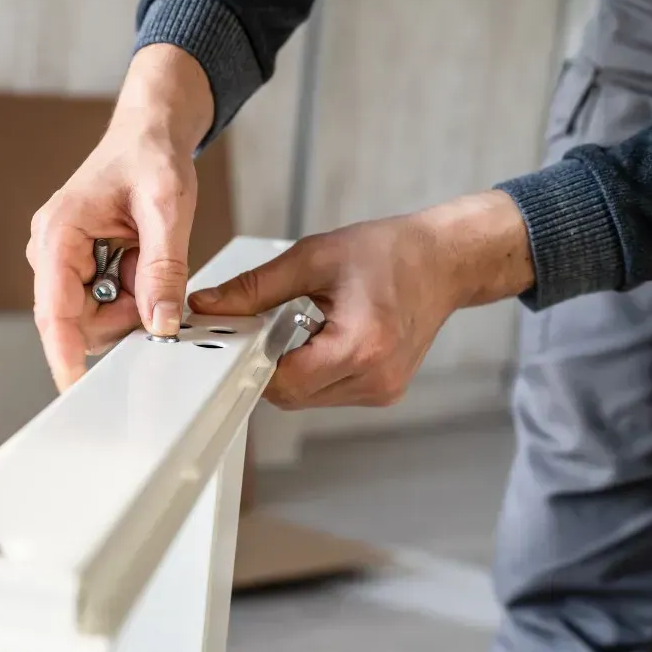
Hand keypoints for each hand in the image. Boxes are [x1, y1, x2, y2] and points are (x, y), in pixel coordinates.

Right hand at [28, 45, 213, 388]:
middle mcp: (51, 252)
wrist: (149, 131)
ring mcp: (63, 262)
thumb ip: (164, 268)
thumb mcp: (167, 207)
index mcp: (59, 234)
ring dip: (131, 302)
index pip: (54, 312)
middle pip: (80, 322)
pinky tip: (141, 258)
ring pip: (95, 318)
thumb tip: (160, 323)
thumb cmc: (149, 154)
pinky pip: (105, 302)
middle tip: (153, 276)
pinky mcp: (79, 267)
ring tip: (148, 257)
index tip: (76, 388)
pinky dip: (132, 292)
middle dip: (122, 315)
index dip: (64, 355)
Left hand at [188, 191, 534, 408]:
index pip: (282, 381)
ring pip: (305, 398)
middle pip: (290, 395)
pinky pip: (327, 392)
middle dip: (268, 362)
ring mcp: (381, 390)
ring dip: (291, 367)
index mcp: (361, 346)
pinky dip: (314, 369)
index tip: (238, 336)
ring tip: (307, 323)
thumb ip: (254, 288)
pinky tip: (325, 335)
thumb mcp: (313, 258)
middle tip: (271, 321)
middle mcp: (375, 378)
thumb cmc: (390, 253)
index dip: (251, 360)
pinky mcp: (383, 391)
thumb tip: (207, 305)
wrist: (444, 262)